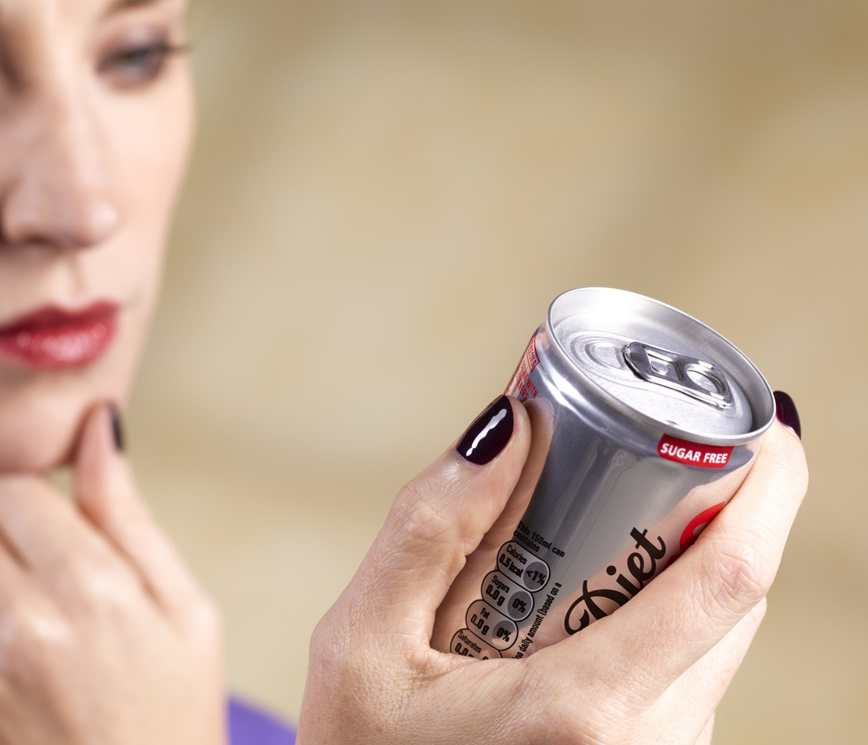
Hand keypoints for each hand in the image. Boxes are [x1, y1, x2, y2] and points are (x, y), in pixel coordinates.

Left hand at [0, 406, 225, 744]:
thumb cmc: (170, 719)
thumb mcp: (185, 614)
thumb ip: (129, 516)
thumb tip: (98, 422)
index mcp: (92, 590)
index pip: (12, 489)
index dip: (34, 512)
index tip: (54, 544)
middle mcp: (18, 629)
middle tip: (39, 603)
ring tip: (11, 651)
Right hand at [297, 395, 806, 744]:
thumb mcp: (361, 641)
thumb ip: (429, 527)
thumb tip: (514, 422)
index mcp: (582, 710)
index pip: (725, 580)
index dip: (769, 490)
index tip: (762, 427)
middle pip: (733, 600)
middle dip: (716, 510)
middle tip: (653, 446)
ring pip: (715, 638)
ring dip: (684, 561)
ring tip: (601, 519)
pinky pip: (690, 673)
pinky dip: (660, 613)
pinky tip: (585, 592)